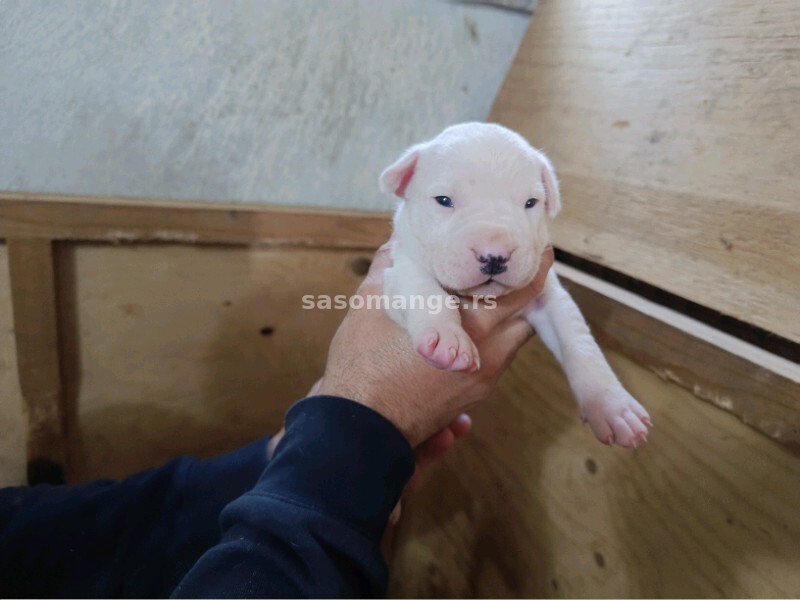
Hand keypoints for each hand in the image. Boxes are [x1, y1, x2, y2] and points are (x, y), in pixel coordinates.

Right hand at [317, 241, 553, 446]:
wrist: (360, 431)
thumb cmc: (364, 369)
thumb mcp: (370, 306)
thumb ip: (390, 267)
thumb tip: (399, 240)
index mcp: (473, 328)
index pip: (526, 290)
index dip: (534, 264)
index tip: (533, 244)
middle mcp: (489, 354)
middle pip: (528, 313)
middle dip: (523, 286)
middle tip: (512, 262)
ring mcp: (484, 378)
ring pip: (515, 336)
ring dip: (509, 313)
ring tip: (489, 289)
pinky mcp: (474, 394)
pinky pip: (499, 356)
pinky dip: (494, 334)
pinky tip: (469, 322)